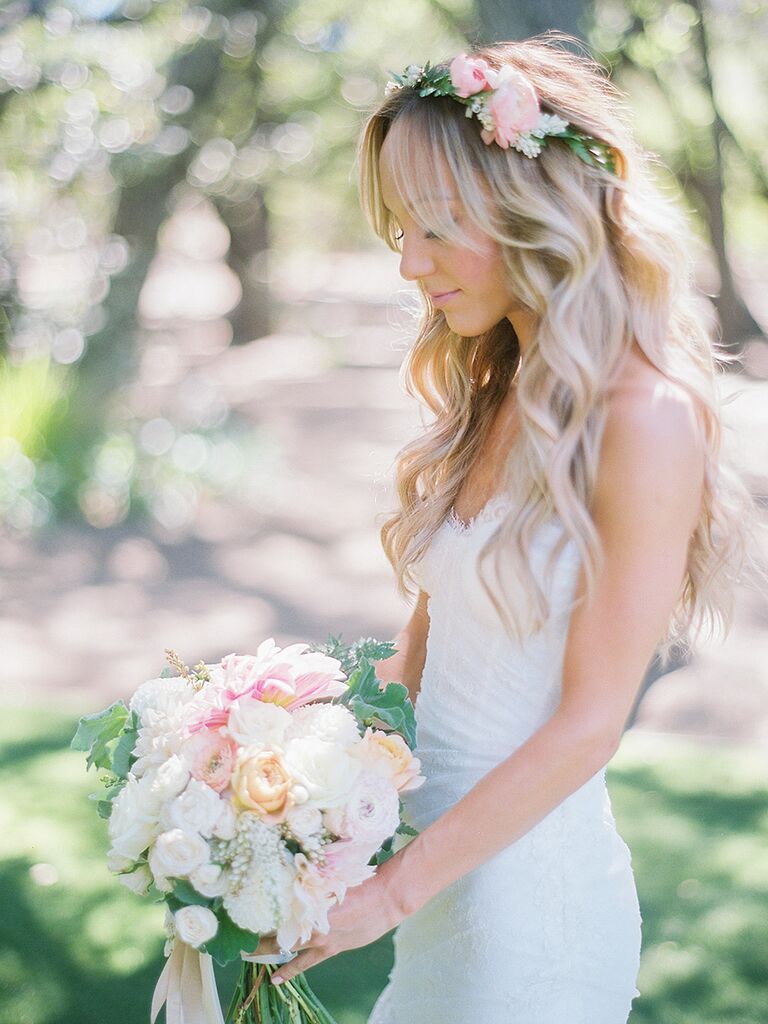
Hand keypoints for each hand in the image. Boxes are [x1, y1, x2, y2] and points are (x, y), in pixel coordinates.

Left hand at [246, 854, 408, 985]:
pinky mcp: (330, 948)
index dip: (256, 906)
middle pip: (274, 928)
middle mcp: (310, 920)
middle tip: (237, 931)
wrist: (386, 898)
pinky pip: (304, 963)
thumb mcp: (332, 872)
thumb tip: (291, 869)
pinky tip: (274, 979)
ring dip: (265, 949)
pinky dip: (289, 970)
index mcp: (309, 899)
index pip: (275, 905)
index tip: (239, 905)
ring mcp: (319, 938)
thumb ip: (311, 876)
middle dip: (255, 930)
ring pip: (284, 947)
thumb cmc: (361, 879)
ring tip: (245, 953)